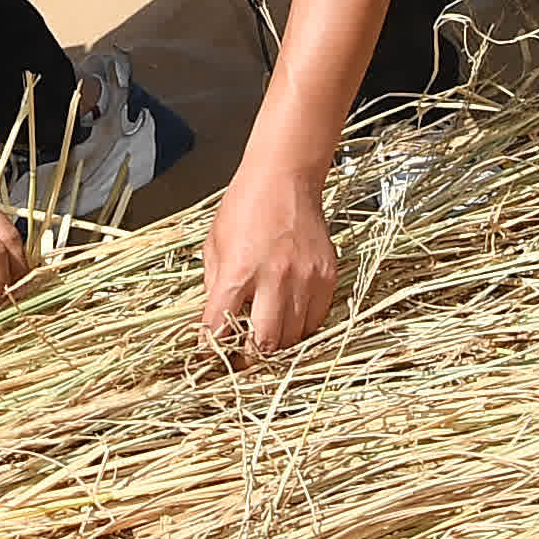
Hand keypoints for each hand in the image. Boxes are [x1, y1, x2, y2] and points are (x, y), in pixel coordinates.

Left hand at [196, 160, 341, 365]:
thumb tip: (214, 320)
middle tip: (243, 360)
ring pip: (293, 338)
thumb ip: (214, 285)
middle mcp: (273, 278)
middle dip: (250, 360)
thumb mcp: (215, 243)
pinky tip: (290, 322)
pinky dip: (302, 329)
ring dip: (277, 347)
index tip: (211, 355)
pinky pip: (316, 320)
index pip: (220, 326)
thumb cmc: (246, 205)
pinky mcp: (326, 277)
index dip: (213, 349)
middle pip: (264, 344)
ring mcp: (305, 279)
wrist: (285, 177)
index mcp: (238, 271)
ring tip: (267, 341)